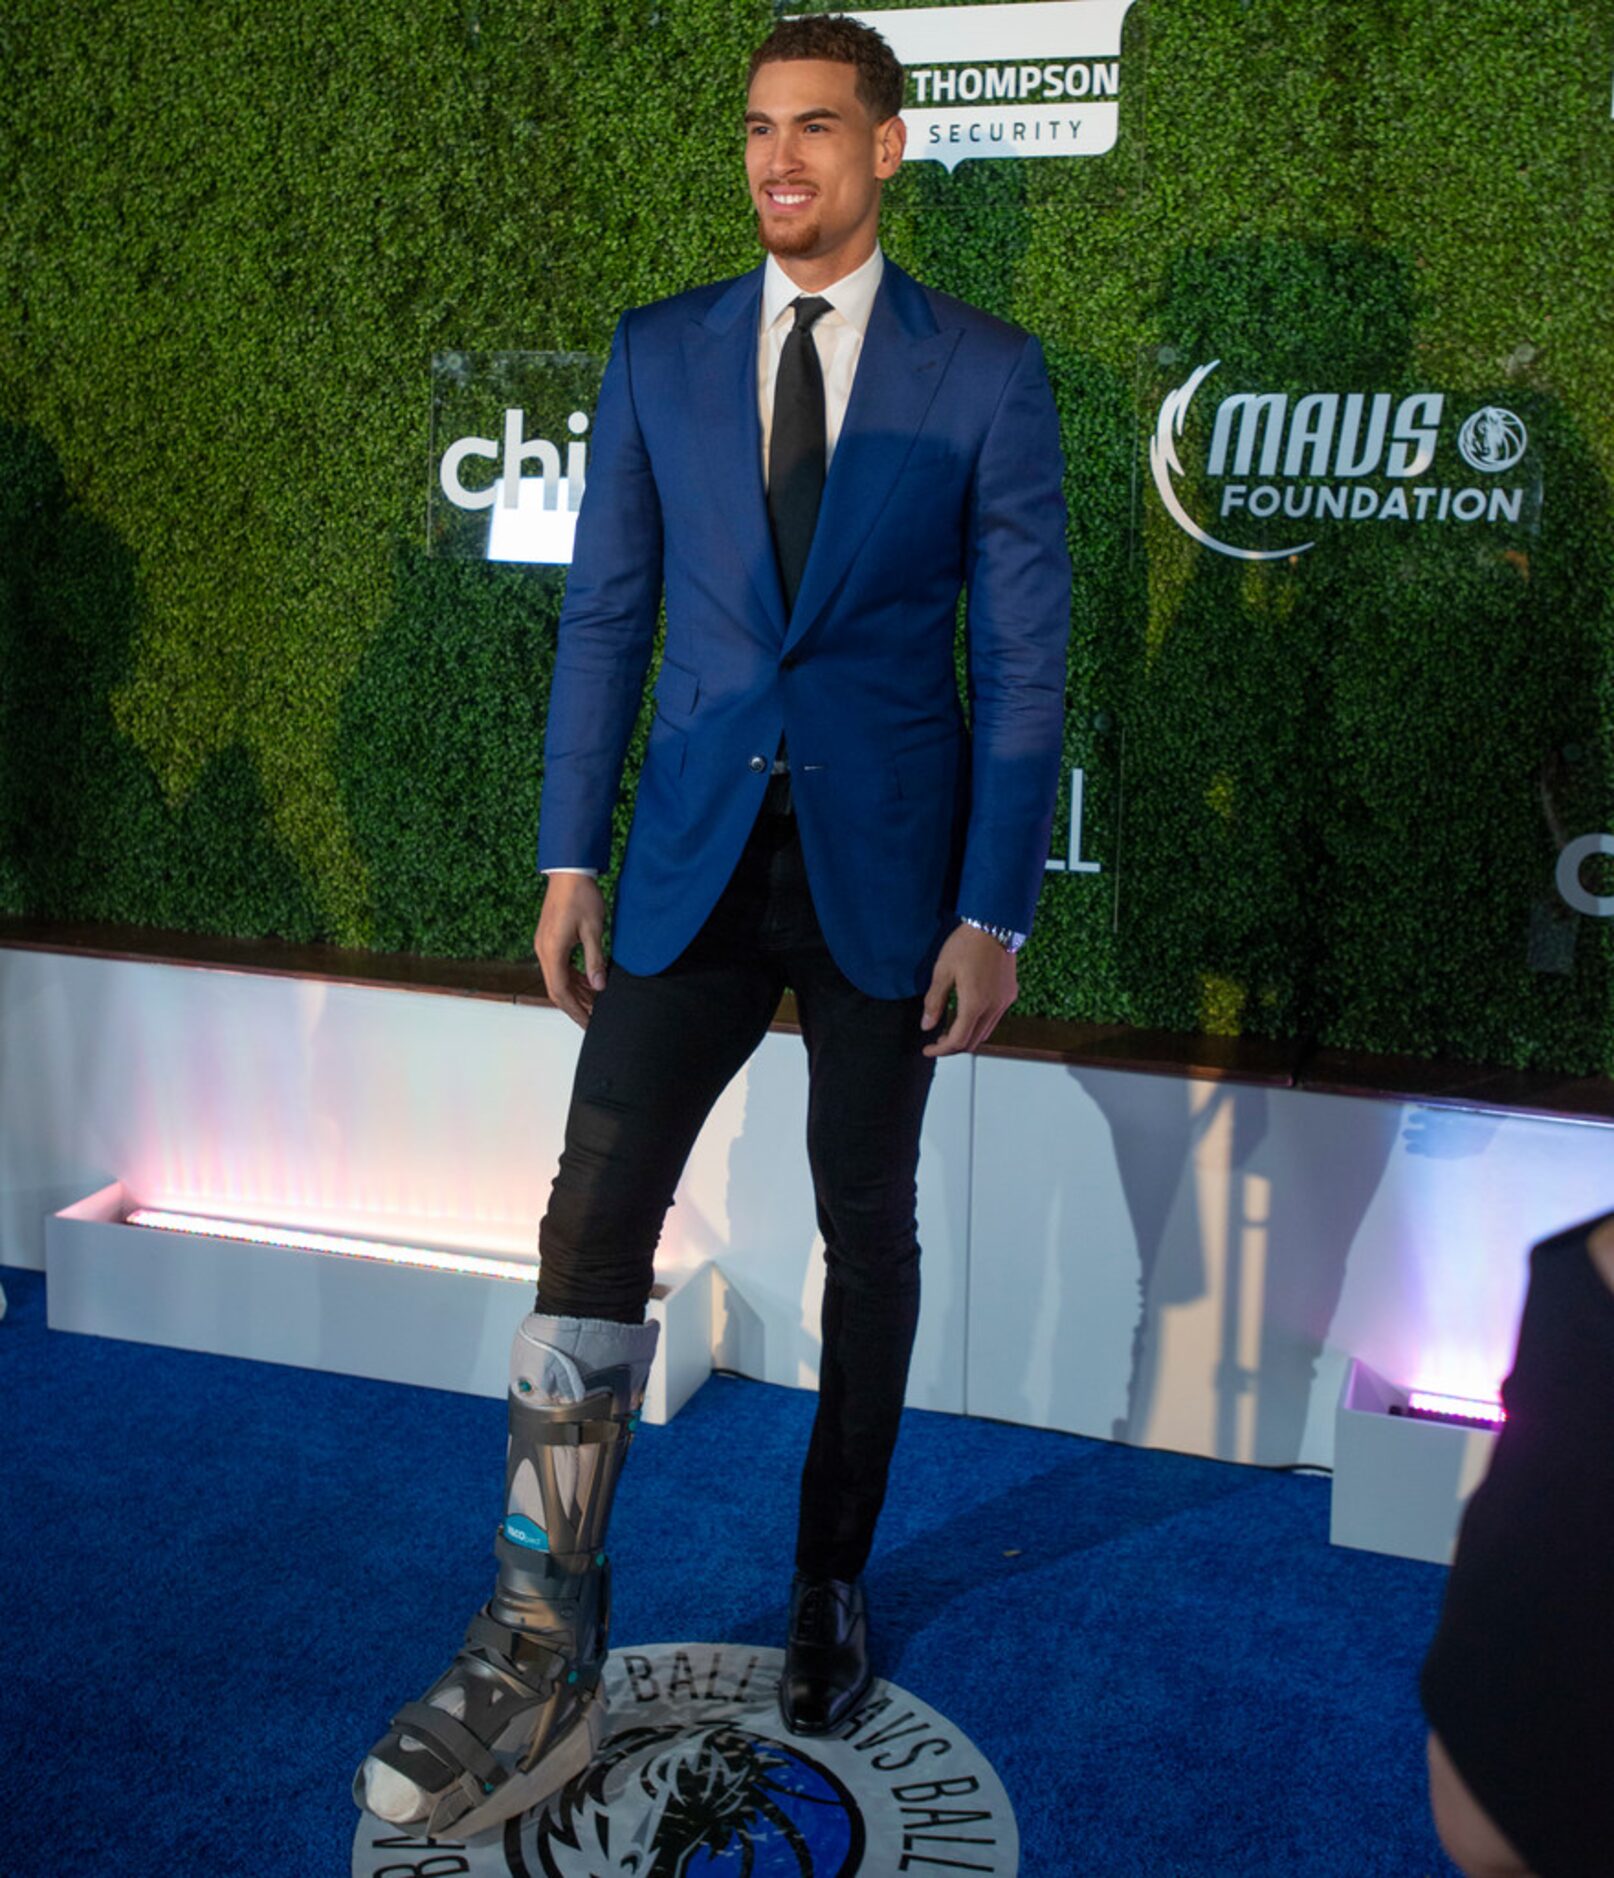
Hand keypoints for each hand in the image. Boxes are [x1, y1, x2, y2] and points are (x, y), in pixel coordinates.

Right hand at [534, 875, 609, 1026]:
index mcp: (552, 952)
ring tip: (595, 1003)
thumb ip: (595, 961)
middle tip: (593, 1018)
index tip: (589, 1024)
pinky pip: (559, 966)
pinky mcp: (549, 939)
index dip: (575, 1011)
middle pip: (556, 989)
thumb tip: (599, 987)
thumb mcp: (593, 930)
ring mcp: (544, 945)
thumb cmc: (581, 896)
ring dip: (575, 992)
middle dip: (575, 1006)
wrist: (569, 871)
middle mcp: (543, 951)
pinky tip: (588, 982)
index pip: (560, 992)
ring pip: (558, 978)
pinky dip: (573, 978)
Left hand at [921, 923, 1017, 1057]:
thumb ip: (934, 1001)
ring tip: (950, 1030)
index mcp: (974, 1004)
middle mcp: (993, 1008)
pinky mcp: (1010, 994)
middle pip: (973, 1042)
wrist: (995, 924)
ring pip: (985, 1033)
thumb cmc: (966, 944)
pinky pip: (994, 1019)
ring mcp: (1004, 1002)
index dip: (940, 1050)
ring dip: (967, 1036)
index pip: (957, 1041)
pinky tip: (967, 1014)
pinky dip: (979, 1025)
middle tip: (936, 1041)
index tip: (927, 1050)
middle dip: (953, 1047)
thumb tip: (926, 1026)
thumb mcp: (942, 971)